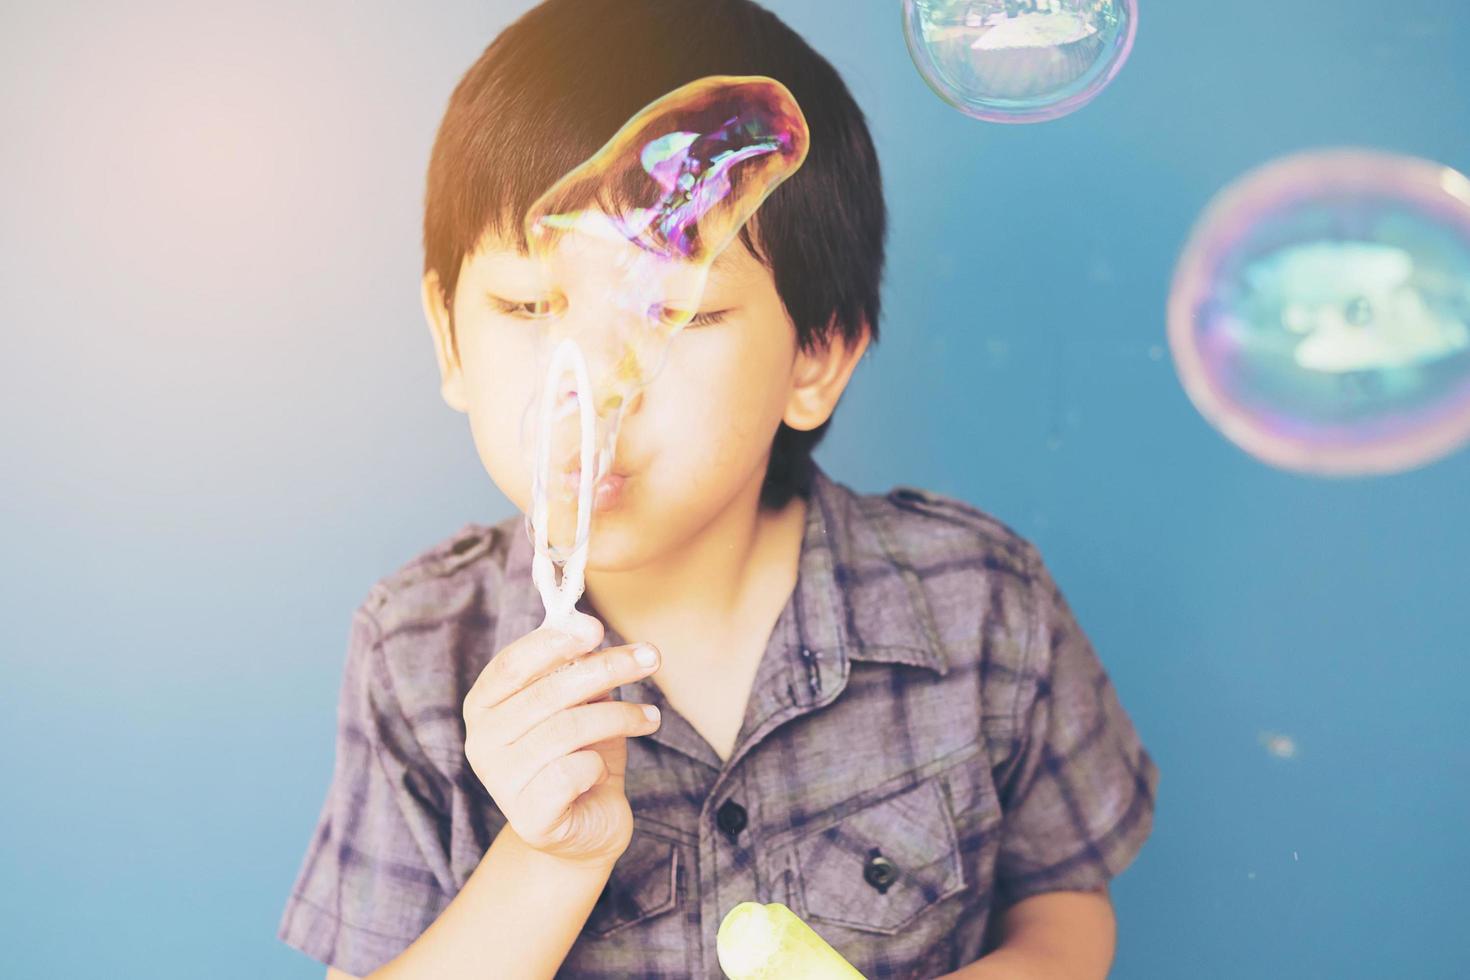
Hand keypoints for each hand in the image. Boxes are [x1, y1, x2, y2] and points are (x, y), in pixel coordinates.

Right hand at [461, 611, 661, 866]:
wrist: (586, 828)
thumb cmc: (580, 755)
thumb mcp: (579, 704)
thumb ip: (575, 669)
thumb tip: (587, 627)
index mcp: (484, 706)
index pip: (512, 664)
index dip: (553, 642)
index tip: (597, 627)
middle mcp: (482, 742)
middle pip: (547, 693)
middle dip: (607, 668)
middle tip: (651, 658)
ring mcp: (500, 782)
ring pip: (566, 730)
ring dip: (619, 715)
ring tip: (649, 717)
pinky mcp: (529, 817)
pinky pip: (572, 772)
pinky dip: (599, 763)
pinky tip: (607, 768)